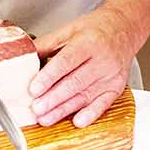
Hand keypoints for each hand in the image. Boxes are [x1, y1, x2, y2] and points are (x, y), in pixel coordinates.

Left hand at [29, 7, 138, 127]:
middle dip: (53, 98)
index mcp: (88, 42)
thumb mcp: (69, 29)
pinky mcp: (117, 87)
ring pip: (85, 95)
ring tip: (46, 118)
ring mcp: (111, 75)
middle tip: (36, 108)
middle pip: (75, 82)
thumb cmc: (95, 29)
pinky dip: (91, 114)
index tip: (34, 89)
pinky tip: (78, 121)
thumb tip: (25, 56)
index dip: (49, 77)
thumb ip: (47, 43)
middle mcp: (102, 59)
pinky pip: (104, 103)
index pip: (66, 61)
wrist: (124, 28)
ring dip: (64, 109)